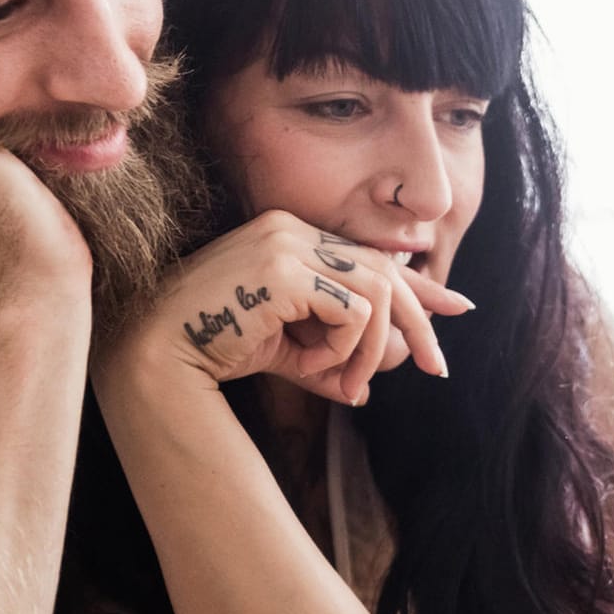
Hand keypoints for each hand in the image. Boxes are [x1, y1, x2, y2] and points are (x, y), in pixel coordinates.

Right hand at [100, 210, 471, 404]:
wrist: (157, 356)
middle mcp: (291, 228)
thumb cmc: (214, 351)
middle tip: (438, 369)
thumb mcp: (288, 353)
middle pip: (386, 272)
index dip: (418, 288)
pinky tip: (308, 364)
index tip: (455, 309)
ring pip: (377, 295)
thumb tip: (372, 385)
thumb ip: (331, 358)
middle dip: (419, 323)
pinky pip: (352, 313)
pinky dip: (343, 350)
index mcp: (289, 235)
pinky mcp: (286, 268)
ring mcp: (287, 242)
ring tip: (343, 384)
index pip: (370, 256)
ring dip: (369, 352)